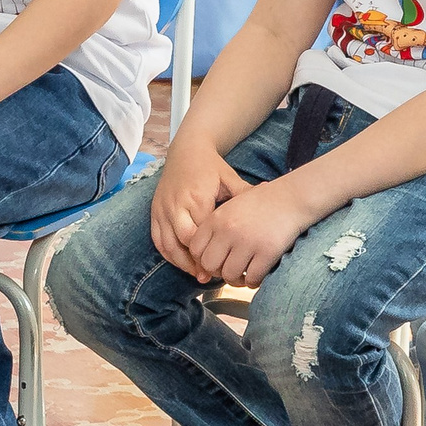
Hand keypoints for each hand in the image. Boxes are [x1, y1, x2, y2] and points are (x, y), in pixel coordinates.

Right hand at [151, 143, 249, 277]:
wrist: (185, 150)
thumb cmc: (210, 166)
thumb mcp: (230, 178)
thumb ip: (246, 194)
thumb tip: (270, 200)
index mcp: (196, 198)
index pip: (203, 234)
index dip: (214, 252)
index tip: (228, 266)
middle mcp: (176, 205)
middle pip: (185, 241)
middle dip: (199, 261)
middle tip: (215, 275)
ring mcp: (162, 209)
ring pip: (169, 245)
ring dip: (183, 263)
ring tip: (201, 275)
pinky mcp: (154, 212)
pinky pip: (158, 240)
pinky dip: (169, 255)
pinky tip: (183, 264)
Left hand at [190, 177, 319, 287]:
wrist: (289, 199)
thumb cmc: (260, 205)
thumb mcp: (230, 208)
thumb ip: (216, 229)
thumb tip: (204, 260)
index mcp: (216, 219)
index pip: (195, 249)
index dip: (202, 260)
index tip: (214, 261)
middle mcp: (228, 231)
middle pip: (209, 265)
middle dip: (218, 272)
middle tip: (229, 270)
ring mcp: (247, 242)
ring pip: (230, 275)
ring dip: (237, 280)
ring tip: (244, 274)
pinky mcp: (267, 252)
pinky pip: (252, 278)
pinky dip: (253, 281)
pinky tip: (258, 275)